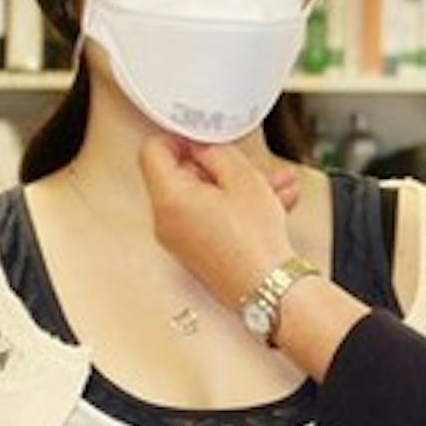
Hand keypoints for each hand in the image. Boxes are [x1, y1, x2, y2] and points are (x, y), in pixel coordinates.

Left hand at [139, 135, 296, 308]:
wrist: (270, 288)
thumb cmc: (256, 242)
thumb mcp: (242, 177)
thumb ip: (216, 151)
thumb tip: (205, 147)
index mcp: (169, 198)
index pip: (153, 150)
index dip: (180, 138)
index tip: (202, 137)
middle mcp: (166, 221)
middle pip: (181, 176)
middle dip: (218, 165)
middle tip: (245, 162)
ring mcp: (180, 239)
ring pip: (203, 198)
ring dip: (235, 186)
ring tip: (272, 182)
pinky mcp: (196, 251)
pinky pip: (210, 218)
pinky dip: (234, 207)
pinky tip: (270, 203)